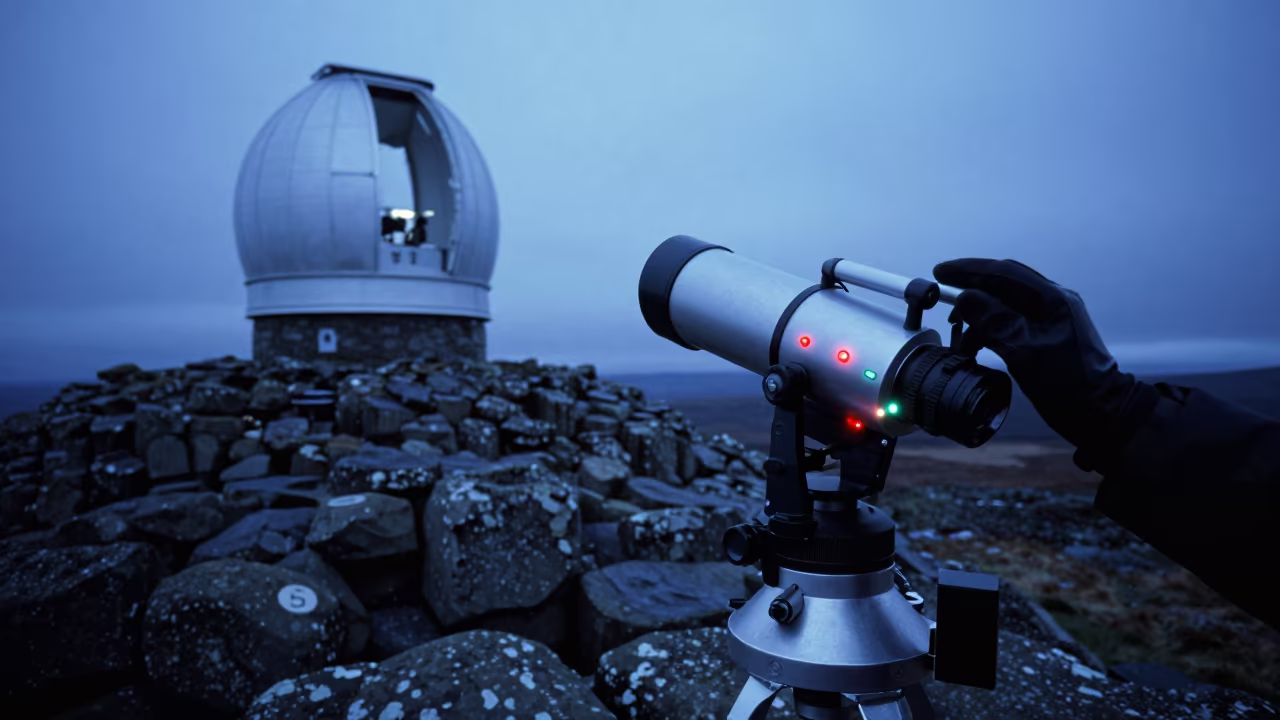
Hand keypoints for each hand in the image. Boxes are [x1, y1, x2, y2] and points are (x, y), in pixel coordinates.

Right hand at [932, 258, 1158, 469]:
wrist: (1101, 414)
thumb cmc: (1069, 386)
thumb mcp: (1026, 353)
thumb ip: (994, 322)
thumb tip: (965, 299)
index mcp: (1053, 300)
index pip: (1004, 273)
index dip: (969, 270)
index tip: (941, 273)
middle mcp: (1053, 302)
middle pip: (1004, 284)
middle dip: (971, 288)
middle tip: (942, 296)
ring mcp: (1052, 319)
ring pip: (1006, 305)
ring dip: (979, 316)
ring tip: (960, 334)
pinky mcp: (1047, 336)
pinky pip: (1012, 323)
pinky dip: (990, 331)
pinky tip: (977, 346)